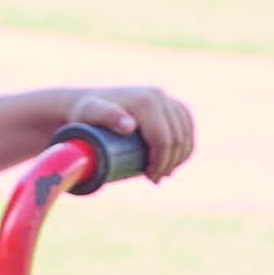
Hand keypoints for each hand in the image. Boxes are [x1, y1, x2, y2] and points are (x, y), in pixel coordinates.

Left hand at [68, 85, 197, 180]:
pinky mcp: (168, 101)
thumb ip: (106, 116)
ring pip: (185, 132)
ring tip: (163, 172)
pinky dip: (187, 142)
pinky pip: (186, 123)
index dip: (161, 163)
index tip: (150, 177)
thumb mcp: (90, 114)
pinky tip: (180, 156)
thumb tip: (130, 126)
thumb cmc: (86, 113)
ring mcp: (165, 97)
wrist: (87, 102)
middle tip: (155, 178)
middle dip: (170, 163)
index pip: (164, 139)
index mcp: (147, 101)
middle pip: (177, 137)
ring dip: (180, 156)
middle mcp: (159, 96)